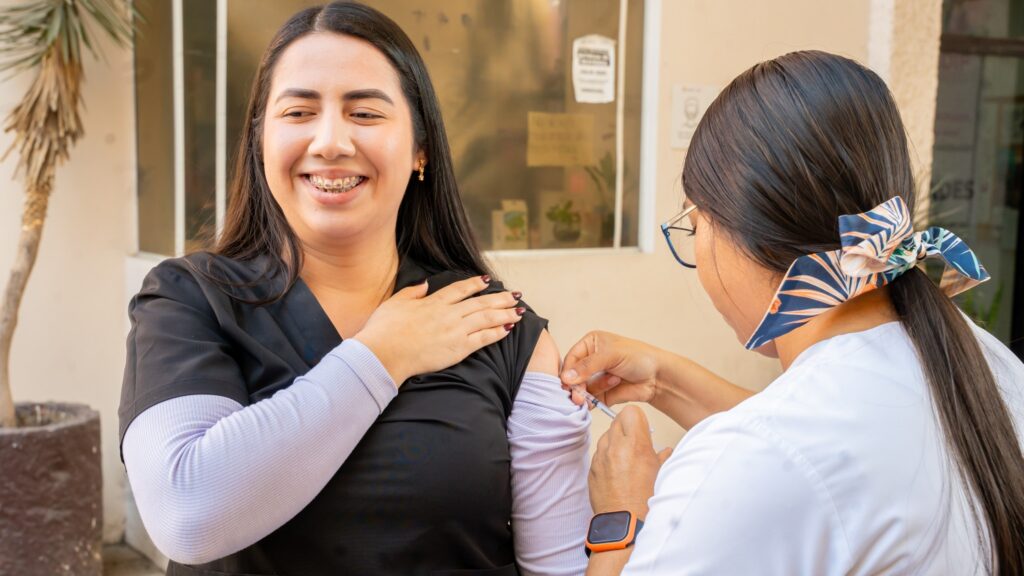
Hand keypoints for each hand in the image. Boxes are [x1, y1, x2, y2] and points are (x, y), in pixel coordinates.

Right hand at [354, 275, 522, 383]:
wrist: (385, 353)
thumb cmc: (384, 330)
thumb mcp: (395, 303)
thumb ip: (412, 292)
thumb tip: (424, 284)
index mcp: (433, 302)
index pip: (460, 289)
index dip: (476, 284)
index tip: (488, 281)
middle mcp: (448, 313)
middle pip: (481, 302)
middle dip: (501, 298)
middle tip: (516, 295)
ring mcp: (455, 330)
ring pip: (487, 318)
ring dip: (505, 314)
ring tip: (519, 311)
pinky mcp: (458, 348)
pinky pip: (484, 338)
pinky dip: (497, 332)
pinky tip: (508, 329)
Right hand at [560, 331, 663, 408]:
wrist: (658, 376)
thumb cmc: (639, 357)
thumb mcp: (612, 355)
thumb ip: (588, 366)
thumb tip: (567, 377)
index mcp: (590, 345)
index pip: (571, 359)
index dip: (568, 372)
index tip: (568, 384)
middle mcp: (590, 361)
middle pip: (572, 377)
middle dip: (577, 387)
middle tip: (580, 396)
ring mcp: (595, 379)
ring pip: (581, 390)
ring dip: (593, 390)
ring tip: (613, 382)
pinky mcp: (601, 394)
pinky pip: (590, 401)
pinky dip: (595, 401)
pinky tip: (609, 392)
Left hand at [589, 406, 672, 516]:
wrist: (626, 524)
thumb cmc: (646, 501)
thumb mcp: (661, 474)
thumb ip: (662, 456)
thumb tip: (666, 451)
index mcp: (636, 444)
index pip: (631, 412)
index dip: (637, 419)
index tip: (641, 429)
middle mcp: (615, 447)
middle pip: (617, 421)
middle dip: (626, 429)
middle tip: (635, 443)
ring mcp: (601, 458)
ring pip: (606, 437)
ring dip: (615, 442)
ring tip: (626, 460)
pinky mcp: (592, 469)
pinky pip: (599, 454)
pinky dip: (607, 458)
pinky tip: (616, 472)